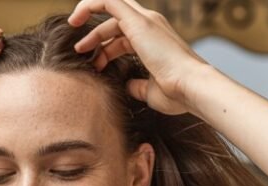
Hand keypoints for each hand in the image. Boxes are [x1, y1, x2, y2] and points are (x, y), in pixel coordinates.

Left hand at [68, 0, 209, 115]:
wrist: (191, 88)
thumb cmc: (176, 94)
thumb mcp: (151, 91)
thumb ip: (138, 85)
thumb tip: (128, 85)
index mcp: (154, 40)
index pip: (124, 35)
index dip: (106, 47)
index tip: (94, 62)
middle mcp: (151, 25)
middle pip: (117, 21)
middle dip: (97, 36)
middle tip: (81, 52)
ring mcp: (146, 21)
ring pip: (112, 8)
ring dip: (92, 27)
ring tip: (78, 48)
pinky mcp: (139, 22)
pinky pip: (108, 1)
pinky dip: (90, 4)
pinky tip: (76, 20)